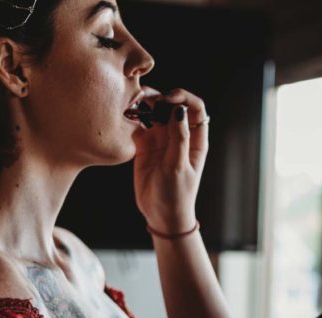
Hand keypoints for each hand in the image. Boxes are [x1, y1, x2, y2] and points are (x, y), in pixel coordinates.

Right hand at [132, 87, 209, 234]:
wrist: (161, 215)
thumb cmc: (176, 194)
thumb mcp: (178, 166)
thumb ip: (178, 138)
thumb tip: (178, 109)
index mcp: (194, 140)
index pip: (195, 108)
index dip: (183, 97)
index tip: (168, 98)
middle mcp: (179, 135)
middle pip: (172, 105)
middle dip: (160, 97)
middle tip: (145, 99)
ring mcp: (161, 140)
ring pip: (154, 113)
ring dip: (145, 105)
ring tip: (132, 104)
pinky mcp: (145, 146)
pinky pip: (139, 126)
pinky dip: (133, 119)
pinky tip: (126, 117)